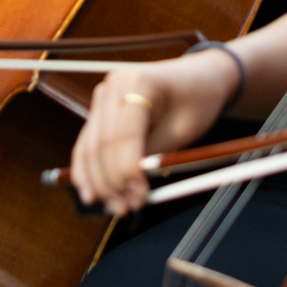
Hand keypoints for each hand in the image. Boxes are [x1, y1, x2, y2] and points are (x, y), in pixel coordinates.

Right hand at [68, 49, 243, 216]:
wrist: (198, 77)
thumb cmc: (197, 100)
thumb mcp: (183, 128)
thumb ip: (154, 154)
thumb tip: (130, 186)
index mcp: (137, 82)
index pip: (122, 135)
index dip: (126, 170)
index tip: (138, 197)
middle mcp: (112, 86)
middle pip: (101, 143)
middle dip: (112, 181)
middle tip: (126, 209)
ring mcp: (102, 97)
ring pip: (89, 147)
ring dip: (99, 182)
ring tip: (115, 207)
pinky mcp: (100, 111)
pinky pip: (88, 144)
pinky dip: (88, 170)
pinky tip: (90, 193)